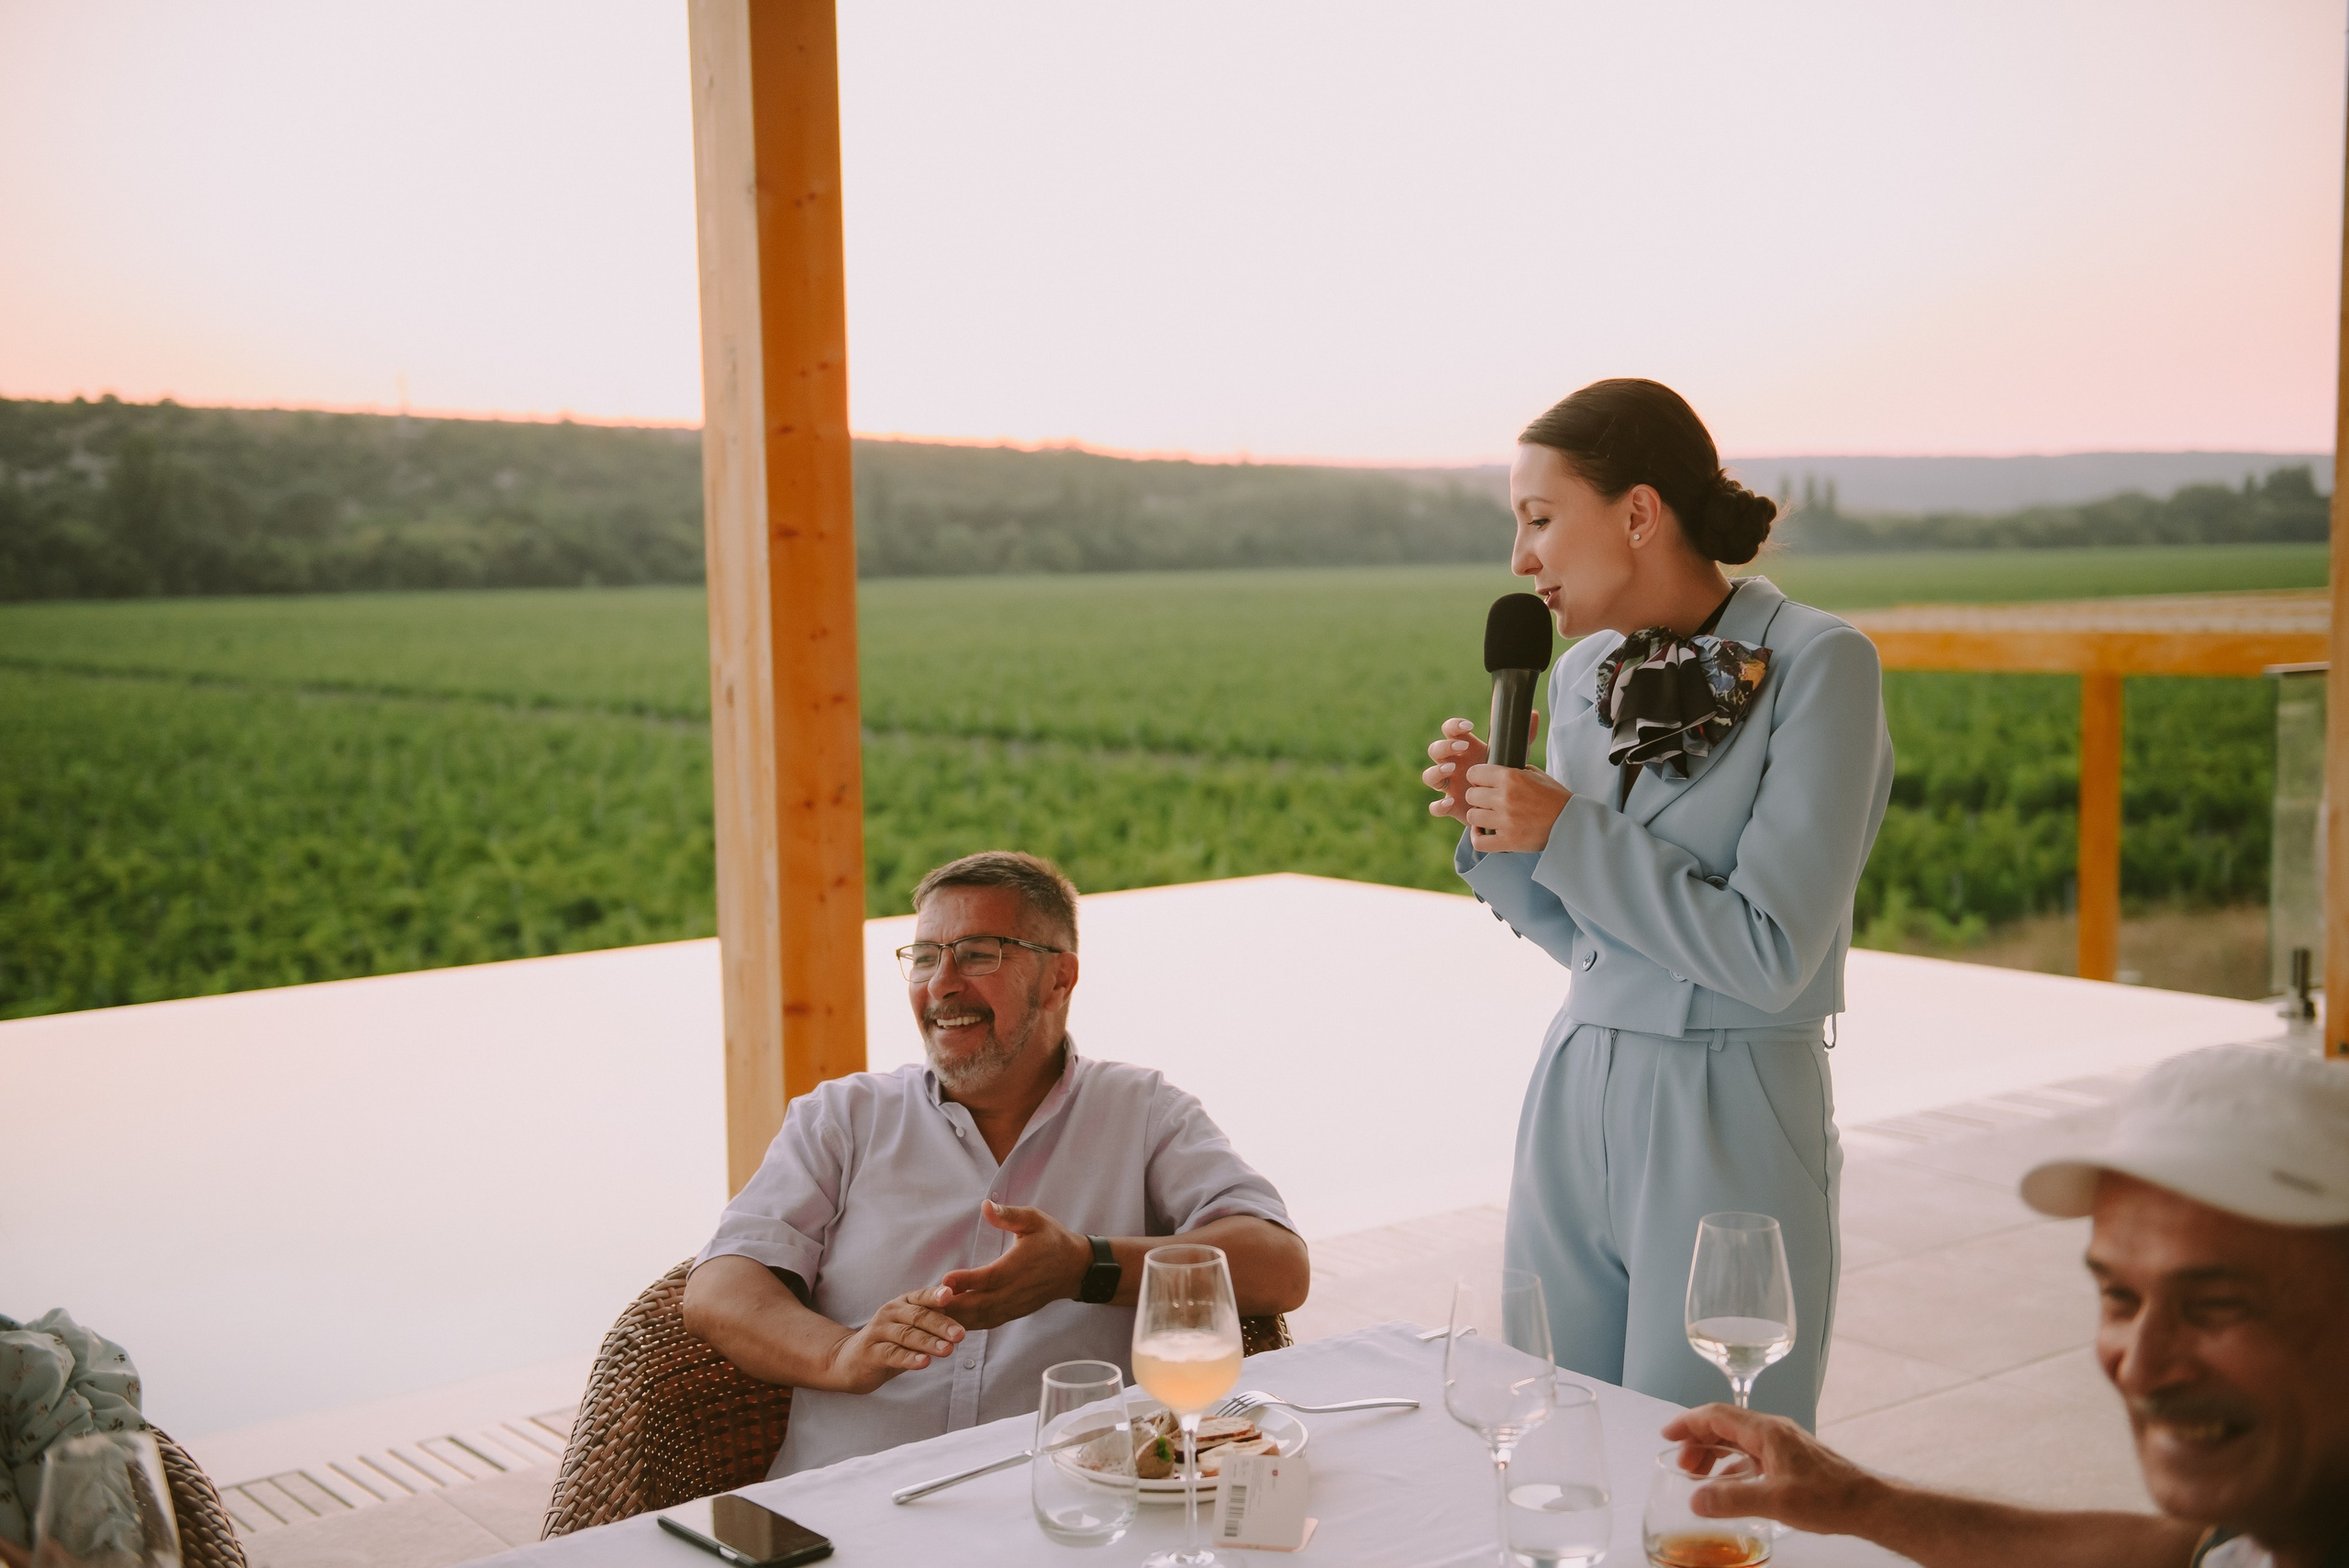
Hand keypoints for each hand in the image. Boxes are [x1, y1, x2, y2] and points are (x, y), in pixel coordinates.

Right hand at [823, 1287, 965, 1393]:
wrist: (851, 1361)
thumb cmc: (890, 1342)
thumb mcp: (911, 1328)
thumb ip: (931, 1321)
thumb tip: (961, 1317)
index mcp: (903, 1303)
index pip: (921, 1296)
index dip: (935, 1295)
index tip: (951, 1296)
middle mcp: (890, 1313)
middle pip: (918, 1317)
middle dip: (941, 1325)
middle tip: (961, 1334)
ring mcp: (878, 1332)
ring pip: (906, 1335)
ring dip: (928, 1342)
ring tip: (948, 1350)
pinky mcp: (870, 1352)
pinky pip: (892, 1354)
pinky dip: (909, 1358)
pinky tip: (924, 1363)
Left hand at [936, 1200, 1090, 1329]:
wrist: (1075, 1268)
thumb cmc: (1052, 1239)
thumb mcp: (1034, 1219)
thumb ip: (1009, 1215)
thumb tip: (986, 1206)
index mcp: (1017, 1266)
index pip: (989, 1277)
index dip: (966, 1280)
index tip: (945, 1279)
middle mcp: (1015, 1290)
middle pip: (980, 1304)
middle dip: (953, 1307)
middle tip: (926, 1304)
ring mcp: (1015, 1305)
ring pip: (982, 1318)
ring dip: (957, 1319)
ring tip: (931, 1316)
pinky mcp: (1014, 1313)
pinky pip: (988, 1322)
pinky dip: (969, 1324)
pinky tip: (951, 1322)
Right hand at [1423, 715, 1540, 822]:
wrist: (1506, 805)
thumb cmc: (1505, 775)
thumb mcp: (1515, 755)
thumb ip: (1524, 735)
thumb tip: (1535, 714)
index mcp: (1464, 749)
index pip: (1450, 731)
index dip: (1454, 726)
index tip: (1469, 726)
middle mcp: (1452, 765)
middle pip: (1435, 750)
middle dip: (1444, 746)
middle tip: (1462, 748)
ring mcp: (1449, 786)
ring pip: (1429, 776)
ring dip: (1436, 772)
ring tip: (1452, 770)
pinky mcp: (1451, 806)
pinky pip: (1435, 807)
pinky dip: (1439, 805)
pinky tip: (1451, 803)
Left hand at [1460, 756, 1568, 850]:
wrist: (1571, 823)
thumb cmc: (1555, 798)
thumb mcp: (1537, 775)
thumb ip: (1515, 772)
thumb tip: (1495, 772)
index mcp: (1511, 777)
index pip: (1475, 773)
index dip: (1476, 777)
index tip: (1481, 783)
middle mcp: (1505, 798)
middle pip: (1471, 795)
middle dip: (1477, 797)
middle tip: (1486, 801)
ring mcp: (1505, 821)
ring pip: (1472, 816)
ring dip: (1478, 816)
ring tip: (1487, 816)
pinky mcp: (1508, 841)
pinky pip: (1479, 841)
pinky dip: (1477, 837)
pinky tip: (1482, 832)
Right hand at [1658, 1404, 1881, 1537]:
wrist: (1868, 1504)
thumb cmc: (1829, 1498)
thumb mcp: (1775, 1501)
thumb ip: (1732, 1500)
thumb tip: (1695, 1500)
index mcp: (1766, 1431)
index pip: (1716, 1416)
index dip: (1688, 1423)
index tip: (1667, 1434)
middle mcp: (1773, 1431)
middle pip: (1725, 1425)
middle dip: (1698, 1441)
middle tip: (1681, 1464)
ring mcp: (1784, 1445)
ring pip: (1738, 1440)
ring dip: (1714, 1454)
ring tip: (1700, 1477)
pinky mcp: (1792, 1460)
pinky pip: (1752, 1455)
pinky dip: (1733, 1466)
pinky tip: (1730, 1487)